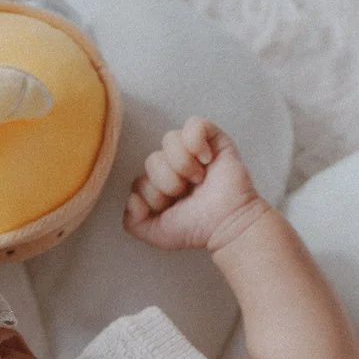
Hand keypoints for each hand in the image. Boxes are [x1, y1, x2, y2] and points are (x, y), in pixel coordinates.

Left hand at [123, 118, 269, 251]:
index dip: (152, 195)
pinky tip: (206, 160)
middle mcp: (174, 165)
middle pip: (152, 159)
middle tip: (187, 193)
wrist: (227, 225)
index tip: (171, 207)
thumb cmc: (198, 229)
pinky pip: (194, 124)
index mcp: (160, 185)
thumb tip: (132, 198)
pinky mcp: (213, 139)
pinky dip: (195, 142)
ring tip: (199, 179)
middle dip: (167, 181)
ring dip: (182, 163)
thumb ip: (133, 222)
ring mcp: (193, 150)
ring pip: (169, 139)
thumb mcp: (157, 234)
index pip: (139, 179)